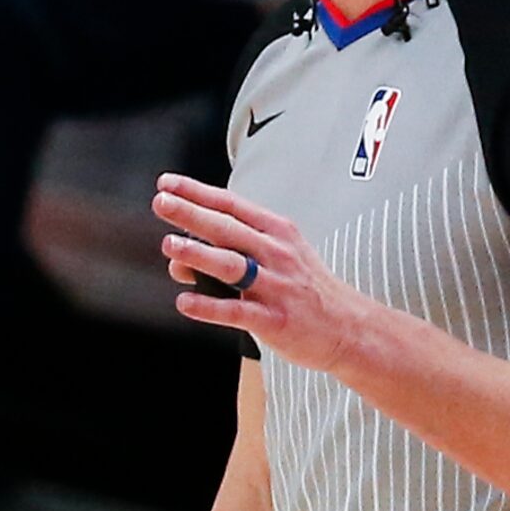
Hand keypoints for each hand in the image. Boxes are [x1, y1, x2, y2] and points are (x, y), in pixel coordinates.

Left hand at [155, 174, 375, 371]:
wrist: (348, 327)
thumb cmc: (304, 288)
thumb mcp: (277, 257)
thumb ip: (230, 252)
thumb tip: (178, 258)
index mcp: (277, 232)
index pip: (231, 205)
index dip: (197, 193)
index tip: (167, 183)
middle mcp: (276, 254)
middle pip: (228, 229)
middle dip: (192, 214)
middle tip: (161, 202)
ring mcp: (276, 287)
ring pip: (233, 266)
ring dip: (198, 255)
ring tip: (170, 245)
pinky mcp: (275, 320)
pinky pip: (237, 312)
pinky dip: (209, 307)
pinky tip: (185, 302)